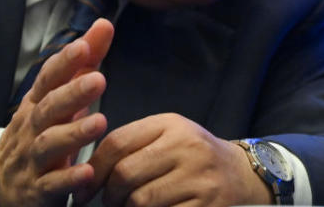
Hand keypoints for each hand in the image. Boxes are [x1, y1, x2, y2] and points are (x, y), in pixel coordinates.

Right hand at [0, 18, 114, 206]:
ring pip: (48, 145)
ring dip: (73, 133)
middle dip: (72, 93)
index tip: (83, 45)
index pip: (47, 79)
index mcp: (36, 105)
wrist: (3, 188)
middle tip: (99, 80)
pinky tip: (88, 172)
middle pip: (47, 108)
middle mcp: (29, 129)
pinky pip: (51, 185)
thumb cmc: (39, 134)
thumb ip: (83, 63)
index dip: (64, 63)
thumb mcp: (58, 98)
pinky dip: (68, 179)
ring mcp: (31, 161)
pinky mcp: (36, 191)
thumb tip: (103, 24)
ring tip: (100, 122)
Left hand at [76, 113, 272, 206]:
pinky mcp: (207, 204)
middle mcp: (187, 146)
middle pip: (125, 174)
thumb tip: (87, 174)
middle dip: (110, 194)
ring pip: (140, 200)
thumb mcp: (168, 136)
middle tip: (111, 202)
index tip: (83, 190)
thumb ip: (133, 145)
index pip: (118, 142)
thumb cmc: (192, 156)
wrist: (240, 174)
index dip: (93, 170)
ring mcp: (199, 177)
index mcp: (171, 124)